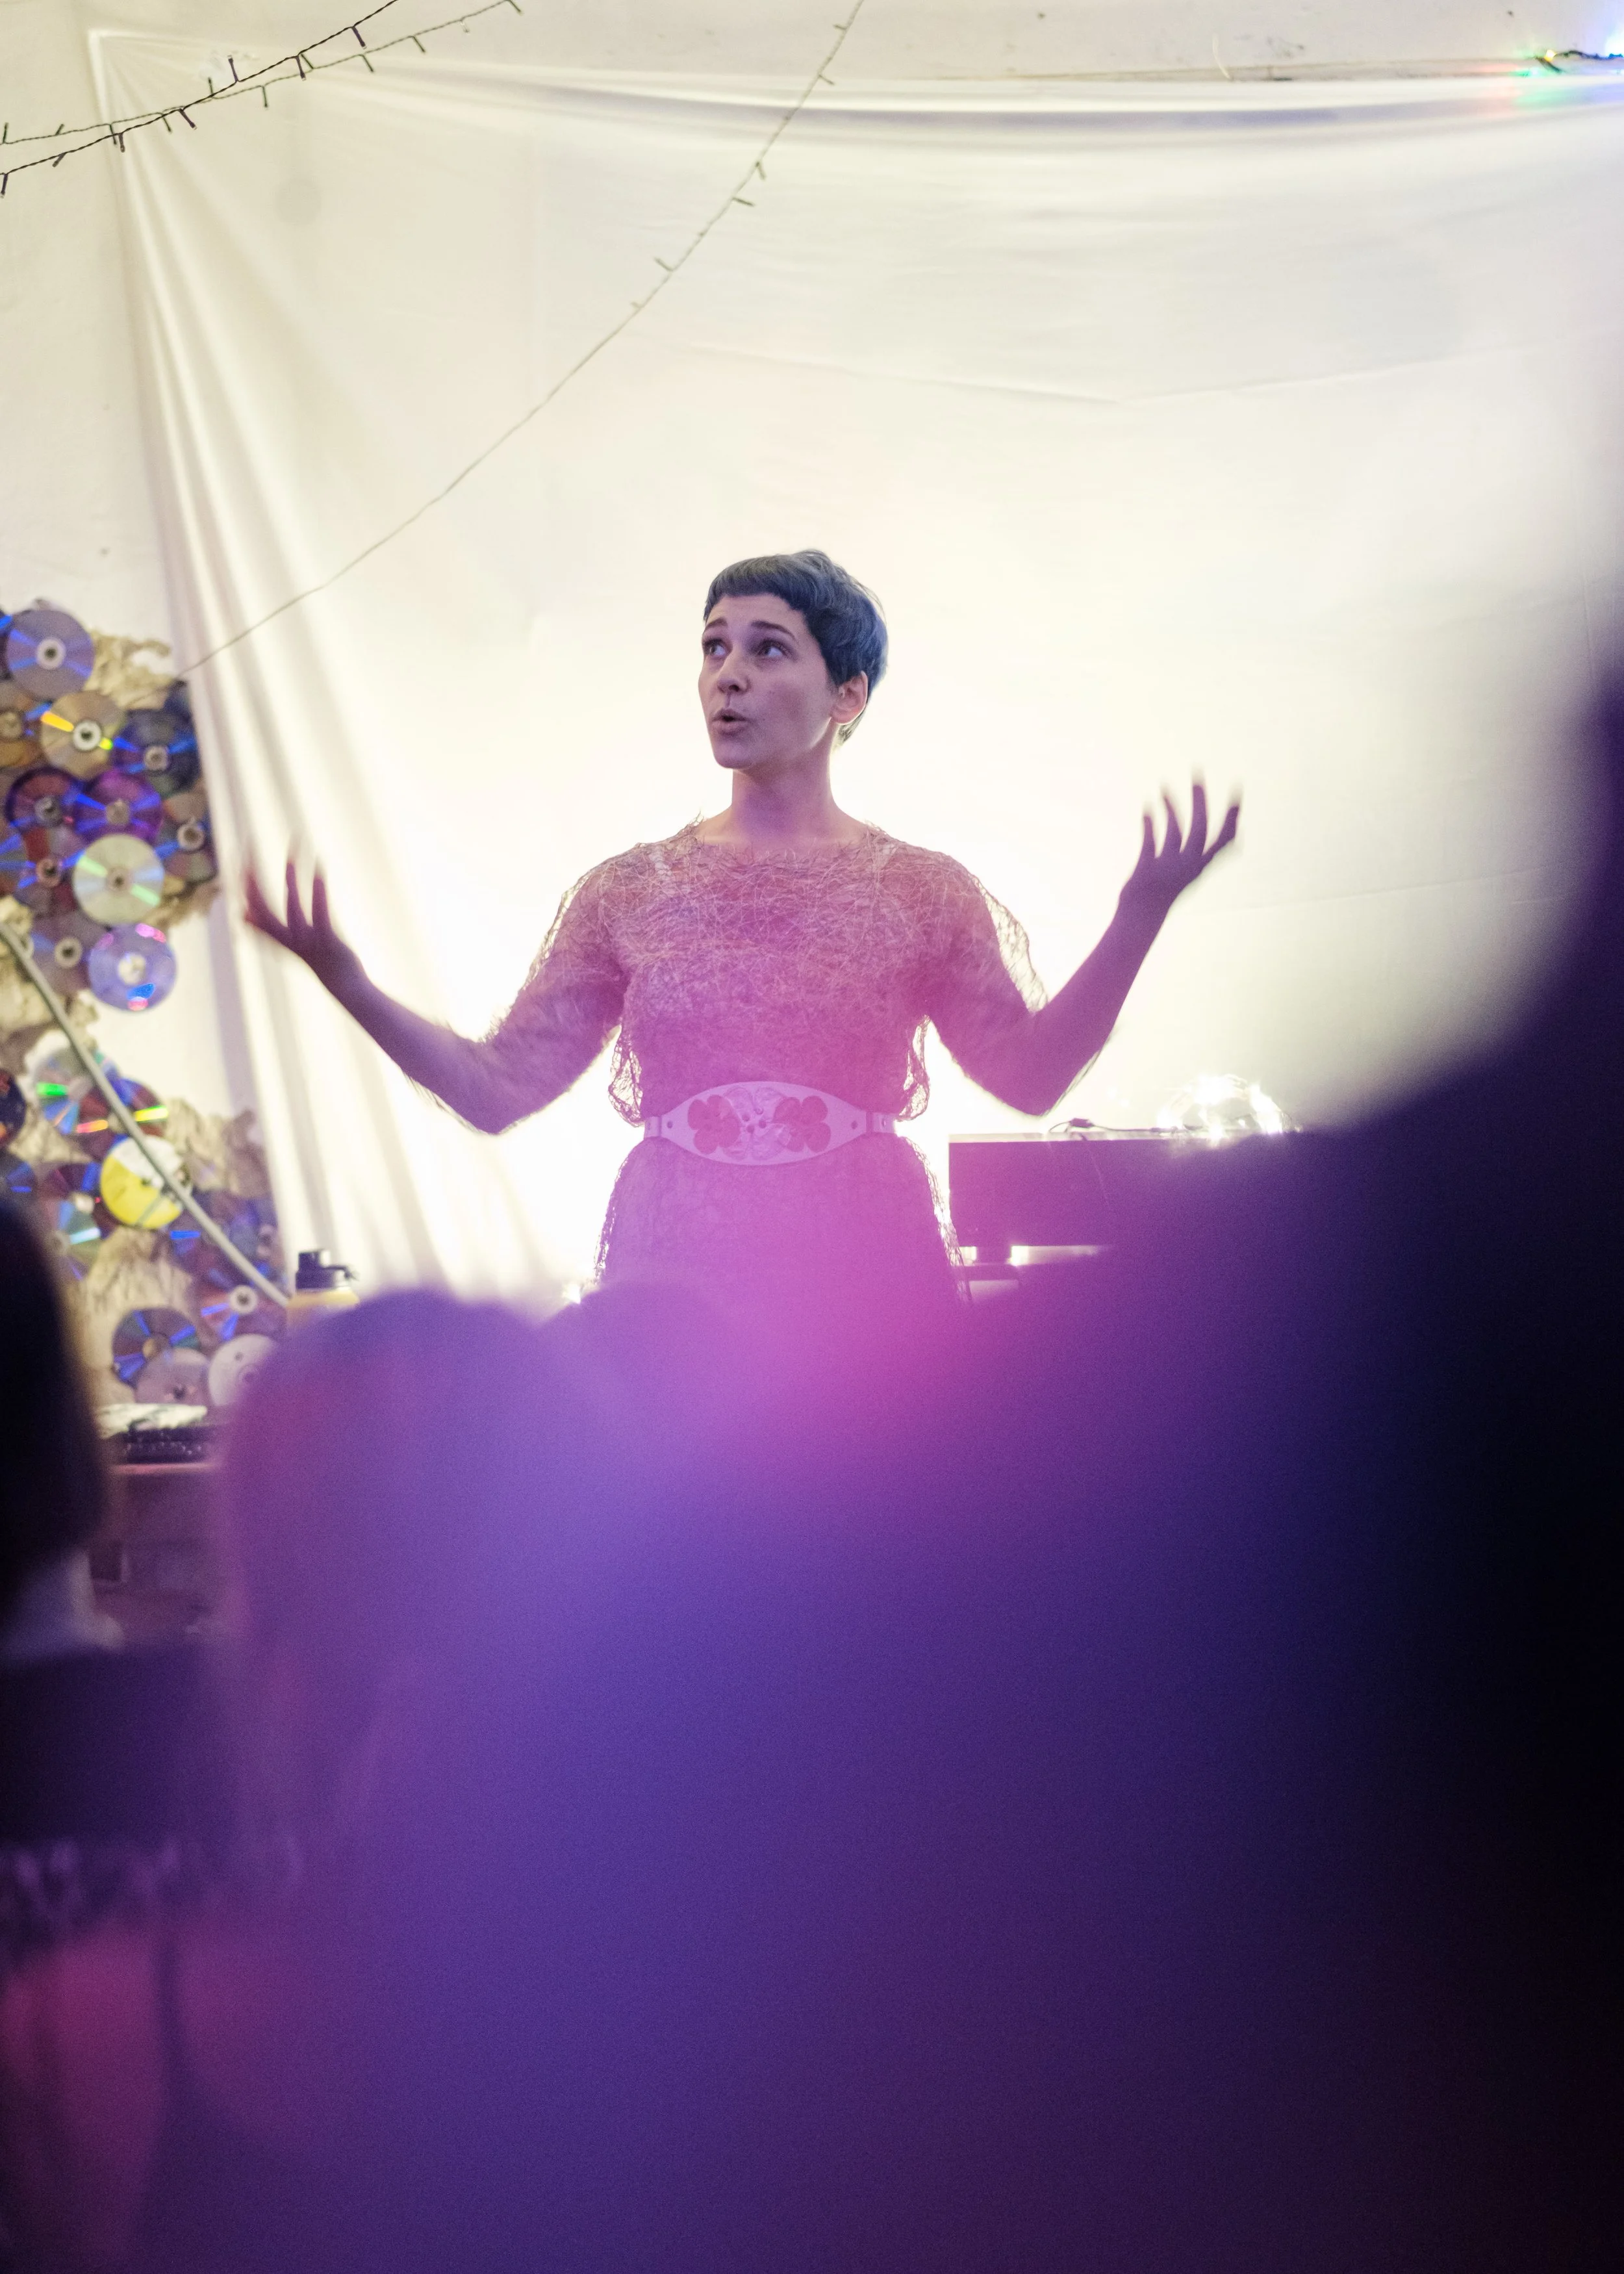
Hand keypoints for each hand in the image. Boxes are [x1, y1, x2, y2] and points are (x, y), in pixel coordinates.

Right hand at [244, 857, 364, 1000]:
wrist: (345, 986)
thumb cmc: (318, 960)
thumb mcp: (288, 944)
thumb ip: (265, 929)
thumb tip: (242, 914)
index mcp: (277, 936)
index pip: (252, 906)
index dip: (242, 884)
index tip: (237, 859)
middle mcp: (287, 938)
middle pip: (263, 906)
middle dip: (256, 878)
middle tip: (250, 851)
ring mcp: (306, 940)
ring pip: (292, 908)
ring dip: (290, 881)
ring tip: (290, 857)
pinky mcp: (327, 941)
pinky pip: (320, 913)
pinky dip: (318, 892)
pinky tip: (319, 871)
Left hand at [1118, 782, 1238, 919]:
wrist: (1141, 917)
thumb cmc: (1163, 894)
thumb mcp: (1188, 874)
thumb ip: (1201, 856)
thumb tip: (1226, 841)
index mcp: (1200, 866)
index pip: (1225, 838)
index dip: (1232, 815)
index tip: (1237, 790)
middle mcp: (1189, 866)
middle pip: (1199, 827)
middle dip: (1199, 799)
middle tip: (1197, 772)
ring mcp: (1168, 868)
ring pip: (1173, 830)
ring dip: (1169, 806)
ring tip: (1162, 786)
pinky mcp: (1147, 870)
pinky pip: (1150, 842)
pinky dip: (1149, 824)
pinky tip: (1147, 807)